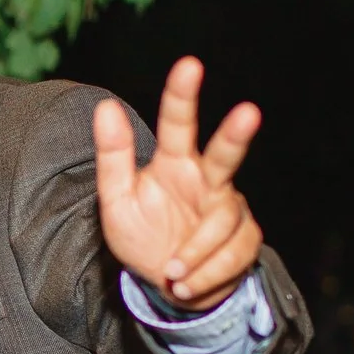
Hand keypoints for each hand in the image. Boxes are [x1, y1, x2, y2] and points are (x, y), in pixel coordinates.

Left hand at [93, 56, 263, 310]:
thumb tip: (105, 106)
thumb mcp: (116, 201)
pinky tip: (185, 284)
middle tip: (248, 113)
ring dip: (194, 253)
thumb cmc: (142, 236)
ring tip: (170, 272)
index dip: (183, 95)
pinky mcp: (247, 239)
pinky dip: (205, 275)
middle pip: (225, 155)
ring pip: (222, 223)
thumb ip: (112, 157)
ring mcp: (231, 208)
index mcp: (174, 164)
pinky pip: (232, 255)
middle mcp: (207, 180)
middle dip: (236, 136)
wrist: (167, 288)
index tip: (189, 65)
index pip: (178, 124)